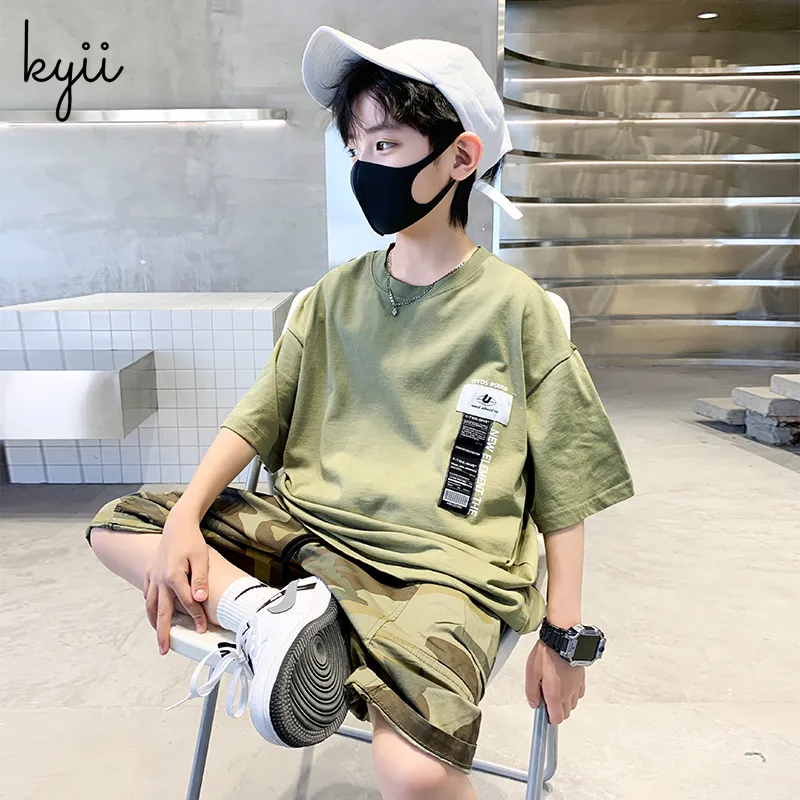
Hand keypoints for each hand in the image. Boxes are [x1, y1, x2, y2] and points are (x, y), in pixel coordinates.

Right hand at [143, 507, 209, 654]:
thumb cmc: (192, 540)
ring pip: (150, 605)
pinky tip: (153, 613)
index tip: (202, 629)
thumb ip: (200, 579)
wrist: (177, 524)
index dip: (195, 617)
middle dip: (163, 633)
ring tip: (158, 636)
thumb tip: (200, 598)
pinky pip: (147, 594)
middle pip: (161, 611)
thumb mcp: (201, 558)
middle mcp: (160, 579)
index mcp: (174, 576)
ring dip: (153, 622)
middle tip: (164, 650)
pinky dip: (149, 606)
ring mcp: (153, 576)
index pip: (187, 603)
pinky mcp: (150, 573)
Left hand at [525, 639, 585, 724]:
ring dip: (564, 701)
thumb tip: (534, 704)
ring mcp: (576, 687)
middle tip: (546, 696)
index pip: (556, 719)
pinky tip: (565, 682)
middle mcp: (568, 694)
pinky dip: (573, 692)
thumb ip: (531, 692)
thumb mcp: (531, 673)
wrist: (563, 639)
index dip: (549, 718)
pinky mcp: (581, 678)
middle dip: (556, 710)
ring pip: (572, 704)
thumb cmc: (547, 654)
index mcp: (555, 696)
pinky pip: (579, 693)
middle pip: (565, 714)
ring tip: (554, 686)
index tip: (544, 711)